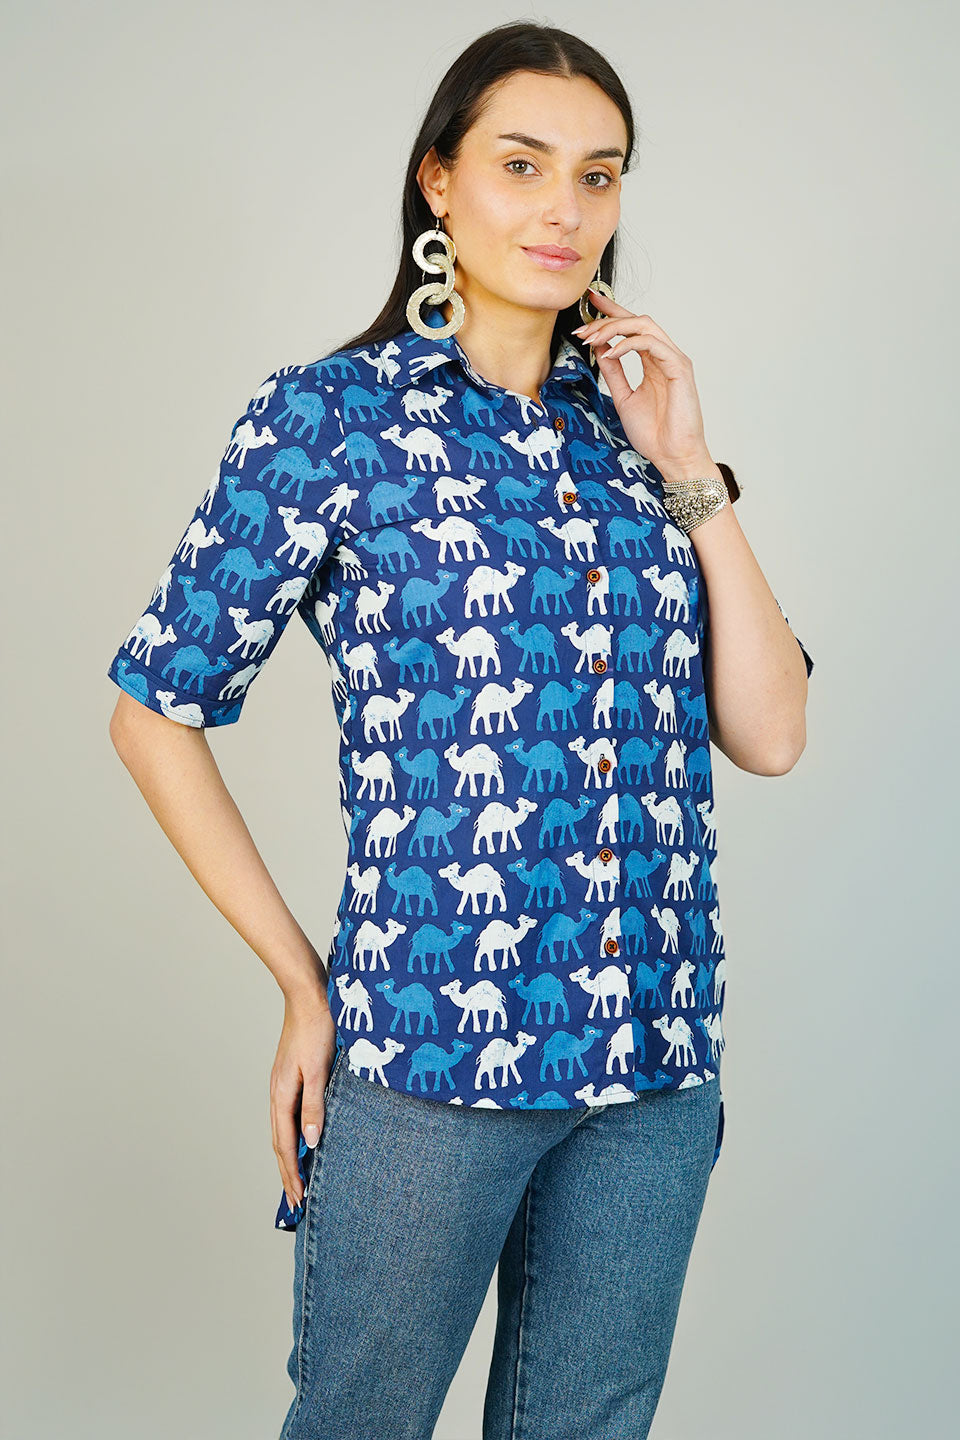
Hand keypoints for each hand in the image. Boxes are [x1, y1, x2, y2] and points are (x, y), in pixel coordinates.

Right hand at [271, 992, 337, 1211]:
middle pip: (280, 1143)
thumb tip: (311, 1142)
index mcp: (283, 1095)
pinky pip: (287, 1116)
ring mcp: (282, 1085)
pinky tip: (302, 1138)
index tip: (299, 1199)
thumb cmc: (318, 1029)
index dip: (293, 1173)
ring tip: (296, 1178)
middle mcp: (278, 1093)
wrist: (309, 996)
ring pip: (282, 1131)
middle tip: (295, 1202)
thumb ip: (316, 1105)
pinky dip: (292, 1136)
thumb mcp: (320, 1069)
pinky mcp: (290, 1077)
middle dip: (287, 1173)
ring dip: (289, 1157)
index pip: (286, 1145)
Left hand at [573, 291, 713, 477]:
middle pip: (637, 321)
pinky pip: (652, 344)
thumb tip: (600, 350)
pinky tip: (610, 354)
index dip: (612, 312)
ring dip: (614, 328)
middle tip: (583, 328)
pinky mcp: (679, 369)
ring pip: (645, 326)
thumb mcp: (623, 398)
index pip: (633, 328)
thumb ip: (613, 374)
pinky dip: (628, 345)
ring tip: (592, 339)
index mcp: (654, 362)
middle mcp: (665, 357)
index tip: (590, 303)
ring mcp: (674, 360)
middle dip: (607, 319)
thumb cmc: (655, 434)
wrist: (673, 457)